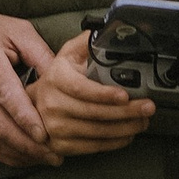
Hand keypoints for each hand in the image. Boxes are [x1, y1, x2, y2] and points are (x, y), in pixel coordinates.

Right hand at [0, 9, 58, 168]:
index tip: (45, 134)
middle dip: (28, 144)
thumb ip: (40, 53)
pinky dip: (5, 154)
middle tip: (55, 155)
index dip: (25, 117)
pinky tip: (26, 157)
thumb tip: (65, 79)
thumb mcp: (14, 31)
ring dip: (19, 153)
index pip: (5, 94)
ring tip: (46, 159)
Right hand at [33, 28, 154, 158]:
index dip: (104, 94)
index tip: (125, 95)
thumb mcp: (67, 55)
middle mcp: (53, 104)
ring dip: (125, 128)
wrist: (31, 104)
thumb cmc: (56, 78)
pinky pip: (93, 146)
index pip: (82, 89)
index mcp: (56, 78)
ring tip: (142, 121)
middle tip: (147, 108)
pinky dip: (114, 142)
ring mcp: (55, 127)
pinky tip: (128, 134)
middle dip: (126, 112)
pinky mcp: (60, 145)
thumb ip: (87, 43)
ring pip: (97, 131)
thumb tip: (109, 31)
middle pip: (95, 112)